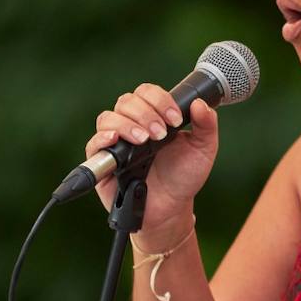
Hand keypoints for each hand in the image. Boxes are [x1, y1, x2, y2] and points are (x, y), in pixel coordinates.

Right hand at [84, 85, 218, 244]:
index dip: (160, 100)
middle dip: (146, 114)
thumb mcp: (203, 149)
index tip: (176, 119)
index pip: (148, 93)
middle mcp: (132, 124)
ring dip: (127, 125)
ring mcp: (116, 142)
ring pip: (108, 117)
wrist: (172, 207)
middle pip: (127, 101)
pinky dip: (102, 138)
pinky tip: (115, 139)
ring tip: (145, 141)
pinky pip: (93, 143)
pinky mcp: (103, 161)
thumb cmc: (185, 176)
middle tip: (161, 134)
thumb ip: (206, 125)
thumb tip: (200, 103)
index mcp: (155, 116)